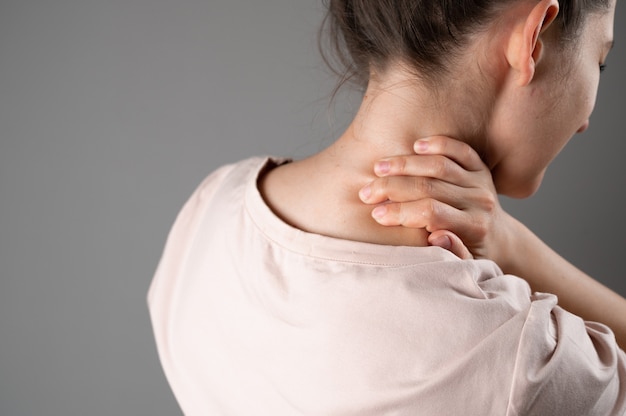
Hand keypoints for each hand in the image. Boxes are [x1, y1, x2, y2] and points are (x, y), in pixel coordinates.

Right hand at [358, 136, 512, 264]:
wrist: (497, 238)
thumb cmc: (472, 254)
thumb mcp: (464, 264)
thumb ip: (453, 253)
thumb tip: (437, 238)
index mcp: (474, 227)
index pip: (430, 213)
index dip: (400, 212)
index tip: (376, 214)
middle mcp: (479, 201)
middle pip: (429, 187)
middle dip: (392, 188)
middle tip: (367, 192)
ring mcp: (480, 181)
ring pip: (439, 165)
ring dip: (405, 164)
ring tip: (378, 168)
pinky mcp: (479, 166)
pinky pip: (458, 149)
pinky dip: (437, 144)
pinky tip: (416, 146)